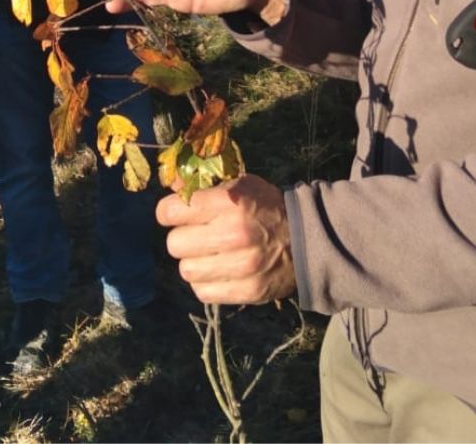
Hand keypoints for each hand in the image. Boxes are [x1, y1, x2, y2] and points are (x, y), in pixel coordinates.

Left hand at [157, 174, 296, 304]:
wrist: (306, 239)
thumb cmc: (267, 206)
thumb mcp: (240, 184)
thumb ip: (205, 184)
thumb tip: (172, 182)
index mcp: (230, 203)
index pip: (171, 211)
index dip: (169, 211)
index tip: (176, 212)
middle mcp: (233, 234)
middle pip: (174, 244)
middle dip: (182, 237)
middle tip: (196, 233)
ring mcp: (240, 266)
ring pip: (186, 270)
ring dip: (194, 261)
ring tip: (209, 253)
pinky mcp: (246, 291)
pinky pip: (202, 291)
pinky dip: (206, 281)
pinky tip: (219, 269)